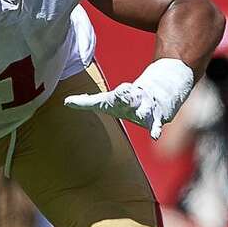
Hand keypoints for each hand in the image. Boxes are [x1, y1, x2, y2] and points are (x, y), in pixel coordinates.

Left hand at [64, 58, 194, 139]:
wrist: (161, 90)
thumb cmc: (128, 100)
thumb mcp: (108, 100)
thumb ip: (86, 102)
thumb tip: (65, 102)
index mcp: (117, 98)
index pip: (99, 98)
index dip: (84, 101)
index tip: (70, 102)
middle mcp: (131, 100)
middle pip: (126, 96)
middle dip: (125, 94)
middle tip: (121, 91)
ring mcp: (146, 107)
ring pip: (144, 107)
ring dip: (143, 108)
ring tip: (142, 111)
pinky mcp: (158, 116)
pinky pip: (156, 124)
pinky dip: (155, 129)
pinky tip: (154, 136)